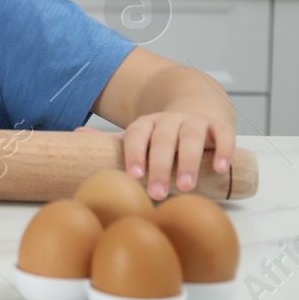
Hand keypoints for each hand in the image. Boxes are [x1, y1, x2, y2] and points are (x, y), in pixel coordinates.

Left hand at [113, 109, 236, 199]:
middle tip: (157, 192)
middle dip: (159, 166)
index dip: (134, 153)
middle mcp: (169, 120)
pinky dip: (223, 149)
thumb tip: (74, 134)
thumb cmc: (162, 134)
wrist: (196, 107)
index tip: (134, 176)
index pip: (136, 135)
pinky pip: (223, 133)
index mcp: (146, 123)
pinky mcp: (218, 126)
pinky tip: (220, 168)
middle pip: (162, 140)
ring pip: (191, 138)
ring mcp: (194, 121)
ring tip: (186, 186)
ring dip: (188, 161)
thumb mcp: (138, 136)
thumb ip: (113, 140)